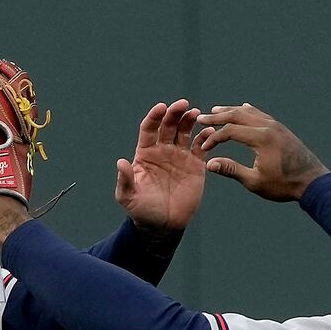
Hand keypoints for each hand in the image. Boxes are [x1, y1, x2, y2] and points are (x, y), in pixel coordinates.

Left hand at [115, 99, 208, 232]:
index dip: (154, 117)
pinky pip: (201, 146)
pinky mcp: (195, 164)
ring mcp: (179, 156)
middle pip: (168, 125)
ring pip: (185, 131)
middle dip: (175, 113)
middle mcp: (163, 151)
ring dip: (190, 120)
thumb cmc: (142, 211)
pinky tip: (210, 133)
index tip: (161, 107)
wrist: (163, 225)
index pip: (149, 129)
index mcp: (145, 154)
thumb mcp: (129, 197)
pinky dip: (205, 138)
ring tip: (196, 114)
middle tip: (183, 104)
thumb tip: (120, 162)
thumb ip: (125, 180)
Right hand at [197, 104, 328, 201]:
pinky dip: (248, 111)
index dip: (214, 138)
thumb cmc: (284, 185)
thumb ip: (231, 170)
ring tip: (217, 110)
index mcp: (261, 138)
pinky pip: (261, 114)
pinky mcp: (281, 129)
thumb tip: (209, 163)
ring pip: (250, 112)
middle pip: (238, 116)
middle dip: (218, 117)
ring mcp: (276, 126)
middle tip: (202, 117)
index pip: (230, 131)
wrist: (312, 181)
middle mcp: (268, 126)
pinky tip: (243, 108)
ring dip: (231, 111)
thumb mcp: (254, 181)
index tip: (205, 147)